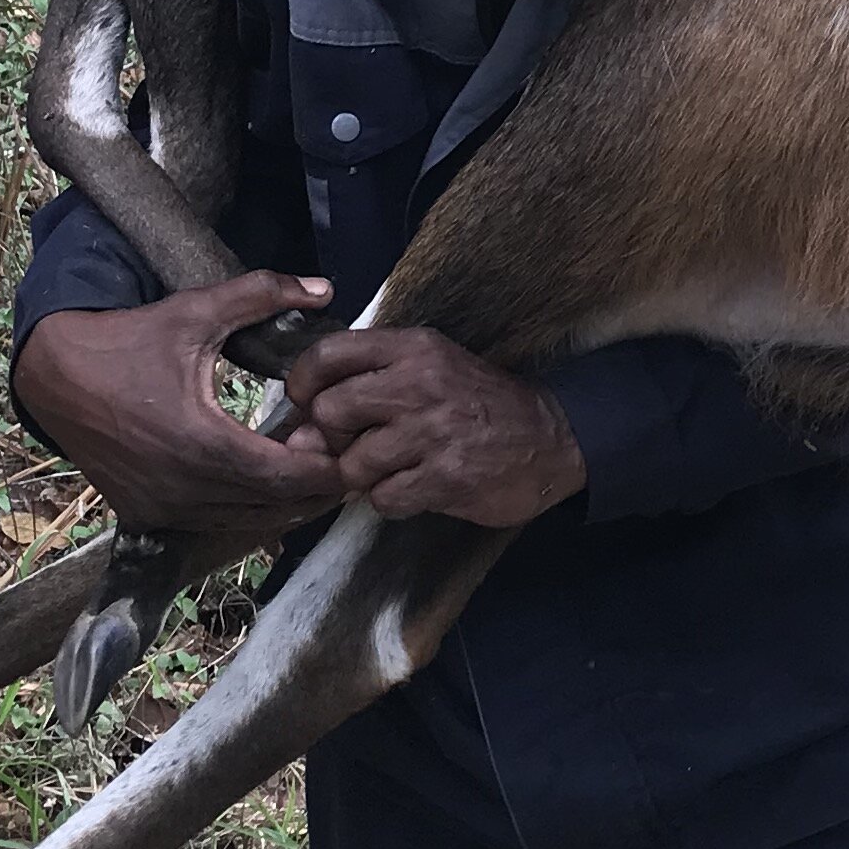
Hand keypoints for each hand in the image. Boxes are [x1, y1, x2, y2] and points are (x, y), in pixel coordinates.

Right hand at [15, 275, 348, 544]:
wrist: (55, 375)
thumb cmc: (127, 342)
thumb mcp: (195, 312)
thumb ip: (262, 296)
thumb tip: (322, 286)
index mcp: (202, 444)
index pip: (289, 477)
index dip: (325, 463)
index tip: (341, 438)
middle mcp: (184, 489)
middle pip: (276, 507)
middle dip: (312, 482)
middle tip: (330, 449)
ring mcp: (163, 509)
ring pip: (247, 522)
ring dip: (280, 499)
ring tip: (297, 459)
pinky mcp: (146, 515)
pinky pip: (213, 523)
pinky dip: (243, 506)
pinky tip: (255, 475)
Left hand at [282, 325, 585, 527]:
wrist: (552, 439)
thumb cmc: (479, 403)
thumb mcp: (429, 369)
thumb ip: (365, 385)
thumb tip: (296, 433)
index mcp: (414, 348)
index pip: (329, 354)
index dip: (304, 384)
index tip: (310, 404)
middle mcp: (420, 383)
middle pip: (331, 412)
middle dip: (336, 438)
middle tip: (361, 445)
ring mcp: (434, 432)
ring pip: (353, 463)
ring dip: (366, 476)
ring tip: (396, 468)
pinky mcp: (447, 476)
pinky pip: (384, 498)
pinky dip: (393, 499)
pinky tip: (418, 486)